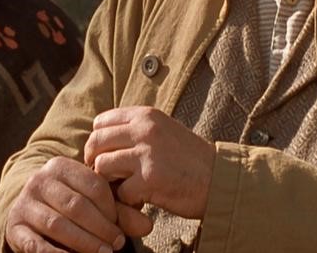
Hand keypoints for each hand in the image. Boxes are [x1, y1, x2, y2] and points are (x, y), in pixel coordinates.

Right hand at [4, 156, 130, 252]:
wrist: (30, 212)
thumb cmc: (70, 205)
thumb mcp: (94, 204)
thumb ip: (120, 213)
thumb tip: (146, 226)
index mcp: (60, 166)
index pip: (92, 184)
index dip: (111, 207)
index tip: (123, 227)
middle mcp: (39, 181)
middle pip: (76, 205)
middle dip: (101, 227)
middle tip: (118, 244)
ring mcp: (24, 204)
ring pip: (57, 224)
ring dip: (85, 242)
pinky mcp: (15, 228)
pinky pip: (37, 244)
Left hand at [83, 106, 214, 218]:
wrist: (221, 179)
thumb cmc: (190, 159)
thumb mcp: (163, 130)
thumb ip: (135, 130)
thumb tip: (100, 138)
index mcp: (146, 115)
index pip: (100, 123)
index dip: (98, 141)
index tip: (105, 155)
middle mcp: (144, 130)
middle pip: (96, 143)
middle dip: (95, 162)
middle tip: (107, 176)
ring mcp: (146, 154)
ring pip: (102, 166)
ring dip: (109, 182)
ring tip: (124, 188)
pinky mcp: (150, 179)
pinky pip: (120, 191)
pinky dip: (127, 200)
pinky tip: (141, 200)